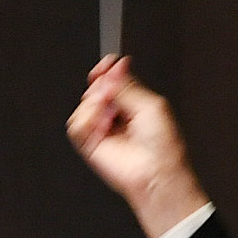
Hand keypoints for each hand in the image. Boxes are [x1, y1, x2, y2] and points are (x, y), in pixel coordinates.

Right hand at [66, 57, 209, 237]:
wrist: (154, 172)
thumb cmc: (162, 145)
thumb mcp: (150, 104)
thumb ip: (127, 84)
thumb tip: (115, 67)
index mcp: (132, 101)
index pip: (112, 78)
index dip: (106, 69)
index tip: (106, 65)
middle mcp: (115, 113)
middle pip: (96, 87)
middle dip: (100, 87)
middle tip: (111, 94)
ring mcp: (101, 127)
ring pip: (84, 103)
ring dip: (95, 105)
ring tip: (110, 116)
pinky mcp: (89, 143)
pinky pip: (76, 123)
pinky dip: (87, 121)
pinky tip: (101, 126)